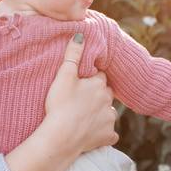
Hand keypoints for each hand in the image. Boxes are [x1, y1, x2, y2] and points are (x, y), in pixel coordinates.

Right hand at [42, 33, 117, 152]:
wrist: (61, 136)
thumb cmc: (60, 104)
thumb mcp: (64, 76)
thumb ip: (73, 55)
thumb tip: (80, 34)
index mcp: (99, 85)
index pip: (100, 76)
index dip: (91, 79)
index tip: (81, 84)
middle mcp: (109, 101)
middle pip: (106, 94)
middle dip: (98, 95)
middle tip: (82, 99)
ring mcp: (109, 120)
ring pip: (109, 113)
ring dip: (101, 113)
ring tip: (85, 116)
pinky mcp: (108, 136)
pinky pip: (110, 134)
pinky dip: (104, 133)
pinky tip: (93, 133)